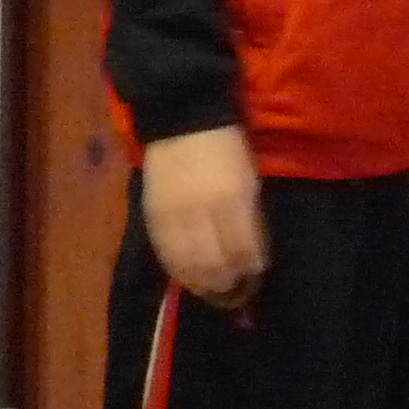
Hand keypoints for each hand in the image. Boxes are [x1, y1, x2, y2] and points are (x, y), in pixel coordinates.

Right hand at [142, 126, 265, 308]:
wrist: (183, 120)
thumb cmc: (226, 148)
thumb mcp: (249, 178)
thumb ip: (249, 216)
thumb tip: (252, 253)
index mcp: (231, 198)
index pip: (243, 248)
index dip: (252, 266)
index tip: (256, 272)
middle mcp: (201, 211)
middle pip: (214, 264)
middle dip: (228, 282)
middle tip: (235, 287)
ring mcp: (173, 215)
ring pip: (187, 266)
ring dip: (202, 284)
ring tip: (213, 289)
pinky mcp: (152, 216)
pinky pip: (164, 255)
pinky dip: (178, 272)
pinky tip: (189, 277)